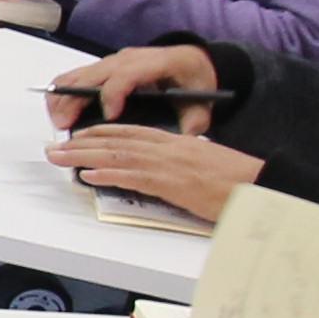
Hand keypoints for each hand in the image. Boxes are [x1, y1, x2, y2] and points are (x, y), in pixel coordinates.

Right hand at [45, 43, 227, 129]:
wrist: (192, 60)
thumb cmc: (194, 80)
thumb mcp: (203, 101)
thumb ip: (196, 121)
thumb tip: (185, 137)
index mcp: (155, 63)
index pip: (125, 75)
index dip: (112, 94)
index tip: (109, 116)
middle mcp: (128, 59)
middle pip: (92, 75)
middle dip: (75, 100)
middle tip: (65, 126)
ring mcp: (113, 61)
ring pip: (77, 74)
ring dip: (63, 97)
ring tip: (59, 123)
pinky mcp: (103, 67)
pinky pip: (75, 76)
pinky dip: (63, 93)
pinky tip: (61, 113)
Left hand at [50, 118, 260, 221]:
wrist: (264, 185)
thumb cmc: (239, 180)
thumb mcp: (205, 163)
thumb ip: (181, 160)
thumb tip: (162, 168)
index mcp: (178, 141)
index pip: (131, 132)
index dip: (101, 132)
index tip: (79, 135)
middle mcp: (170, 148)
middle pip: (117, 140)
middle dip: (82, 142)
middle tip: (55, 146)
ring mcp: (170, 164)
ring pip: (118, 155)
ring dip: (84, 156)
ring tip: (59, 158)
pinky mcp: (173, 184)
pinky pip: (133, 176)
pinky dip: (108, 173)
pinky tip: (88, 174)